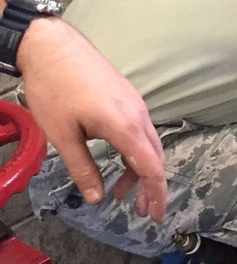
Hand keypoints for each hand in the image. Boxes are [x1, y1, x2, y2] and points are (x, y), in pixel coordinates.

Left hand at [18, 19, 166, 221]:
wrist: (53, 46)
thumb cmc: (54, 88)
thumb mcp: (62, 136)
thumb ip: (83, 168)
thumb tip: (97, 197)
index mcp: (125, 126)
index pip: (151, 167)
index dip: (157, 194)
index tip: (156, 217)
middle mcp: (138, 115)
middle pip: (156, 157)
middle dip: (152, 187)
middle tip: (143, 212)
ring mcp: (136, 104)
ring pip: (148, 144)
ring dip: (140, 170)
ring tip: (120, 191)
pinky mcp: (128, 98)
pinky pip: (141, 130)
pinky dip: (135, 152)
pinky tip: (118, 160)